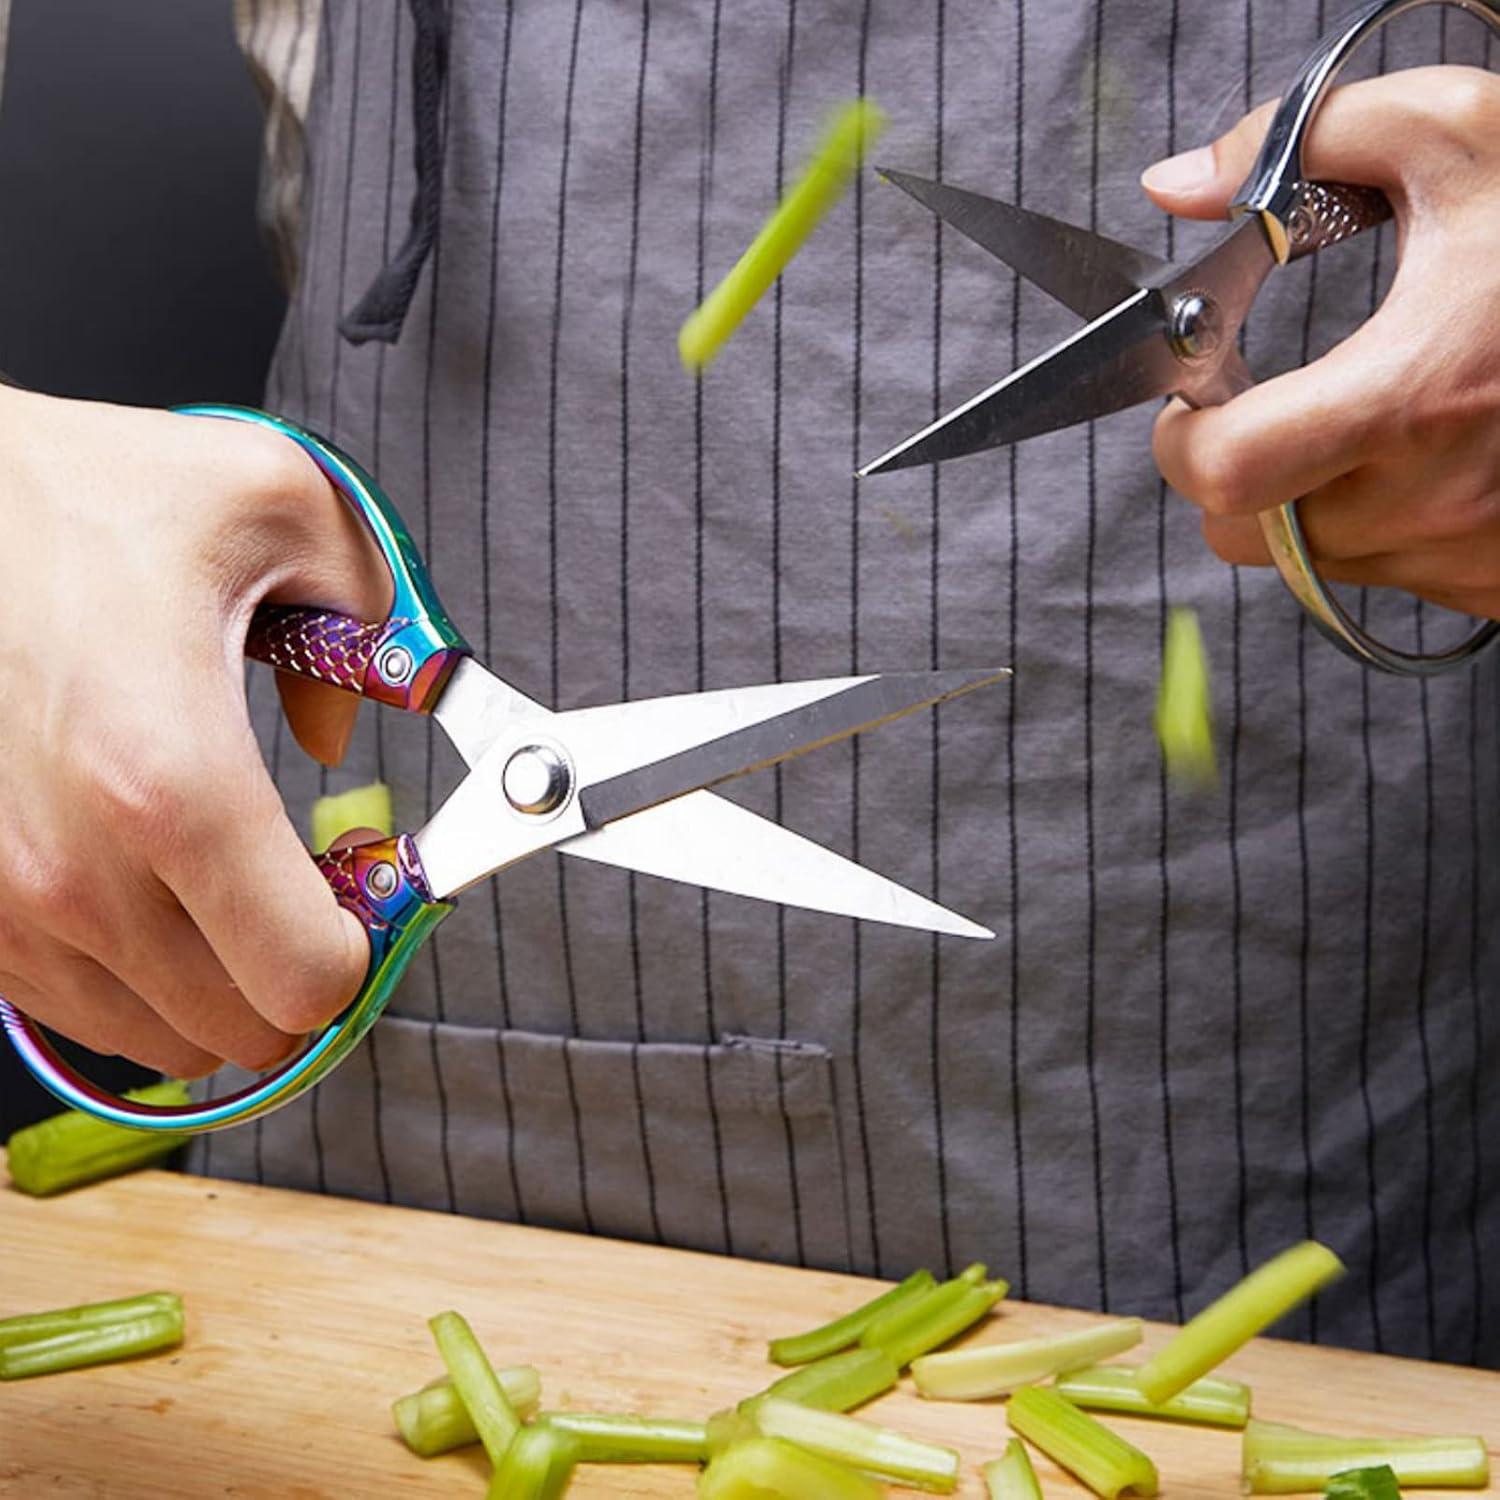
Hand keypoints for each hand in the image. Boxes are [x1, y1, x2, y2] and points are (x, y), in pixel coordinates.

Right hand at [0, 389, 390, 1075]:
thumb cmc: (72, 495)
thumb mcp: (275, 503)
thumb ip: (373, 617)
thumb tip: (344, 732)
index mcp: (170, 779)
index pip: (306, 978)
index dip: (364, 944)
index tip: (367, 885)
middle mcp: (74, 870)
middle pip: (246, 1031)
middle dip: (301, 966)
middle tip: (309, 884)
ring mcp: (4, 905)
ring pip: (163, 1038)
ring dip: (220, 978)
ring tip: (226, 879)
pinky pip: (79, 1007)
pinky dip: (138, 971)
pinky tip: (150, 880)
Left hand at [1142, 66, 1499, 618]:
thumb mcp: (1465, 142)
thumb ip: (1303, 146)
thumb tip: (1179, 185)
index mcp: (1413, 397)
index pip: (1225, 476)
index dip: (1183, 441)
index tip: (1193, 401)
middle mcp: (1432, 501)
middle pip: (1243, 532)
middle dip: (1231, 471)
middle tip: (1265, 408)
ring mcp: (1465, 556)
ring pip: (1305, 558)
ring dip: (1303, 497)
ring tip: (1368, 421)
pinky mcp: (1492, 587)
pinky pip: (1382, 574)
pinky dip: (1376, 523)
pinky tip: (1428, 460)